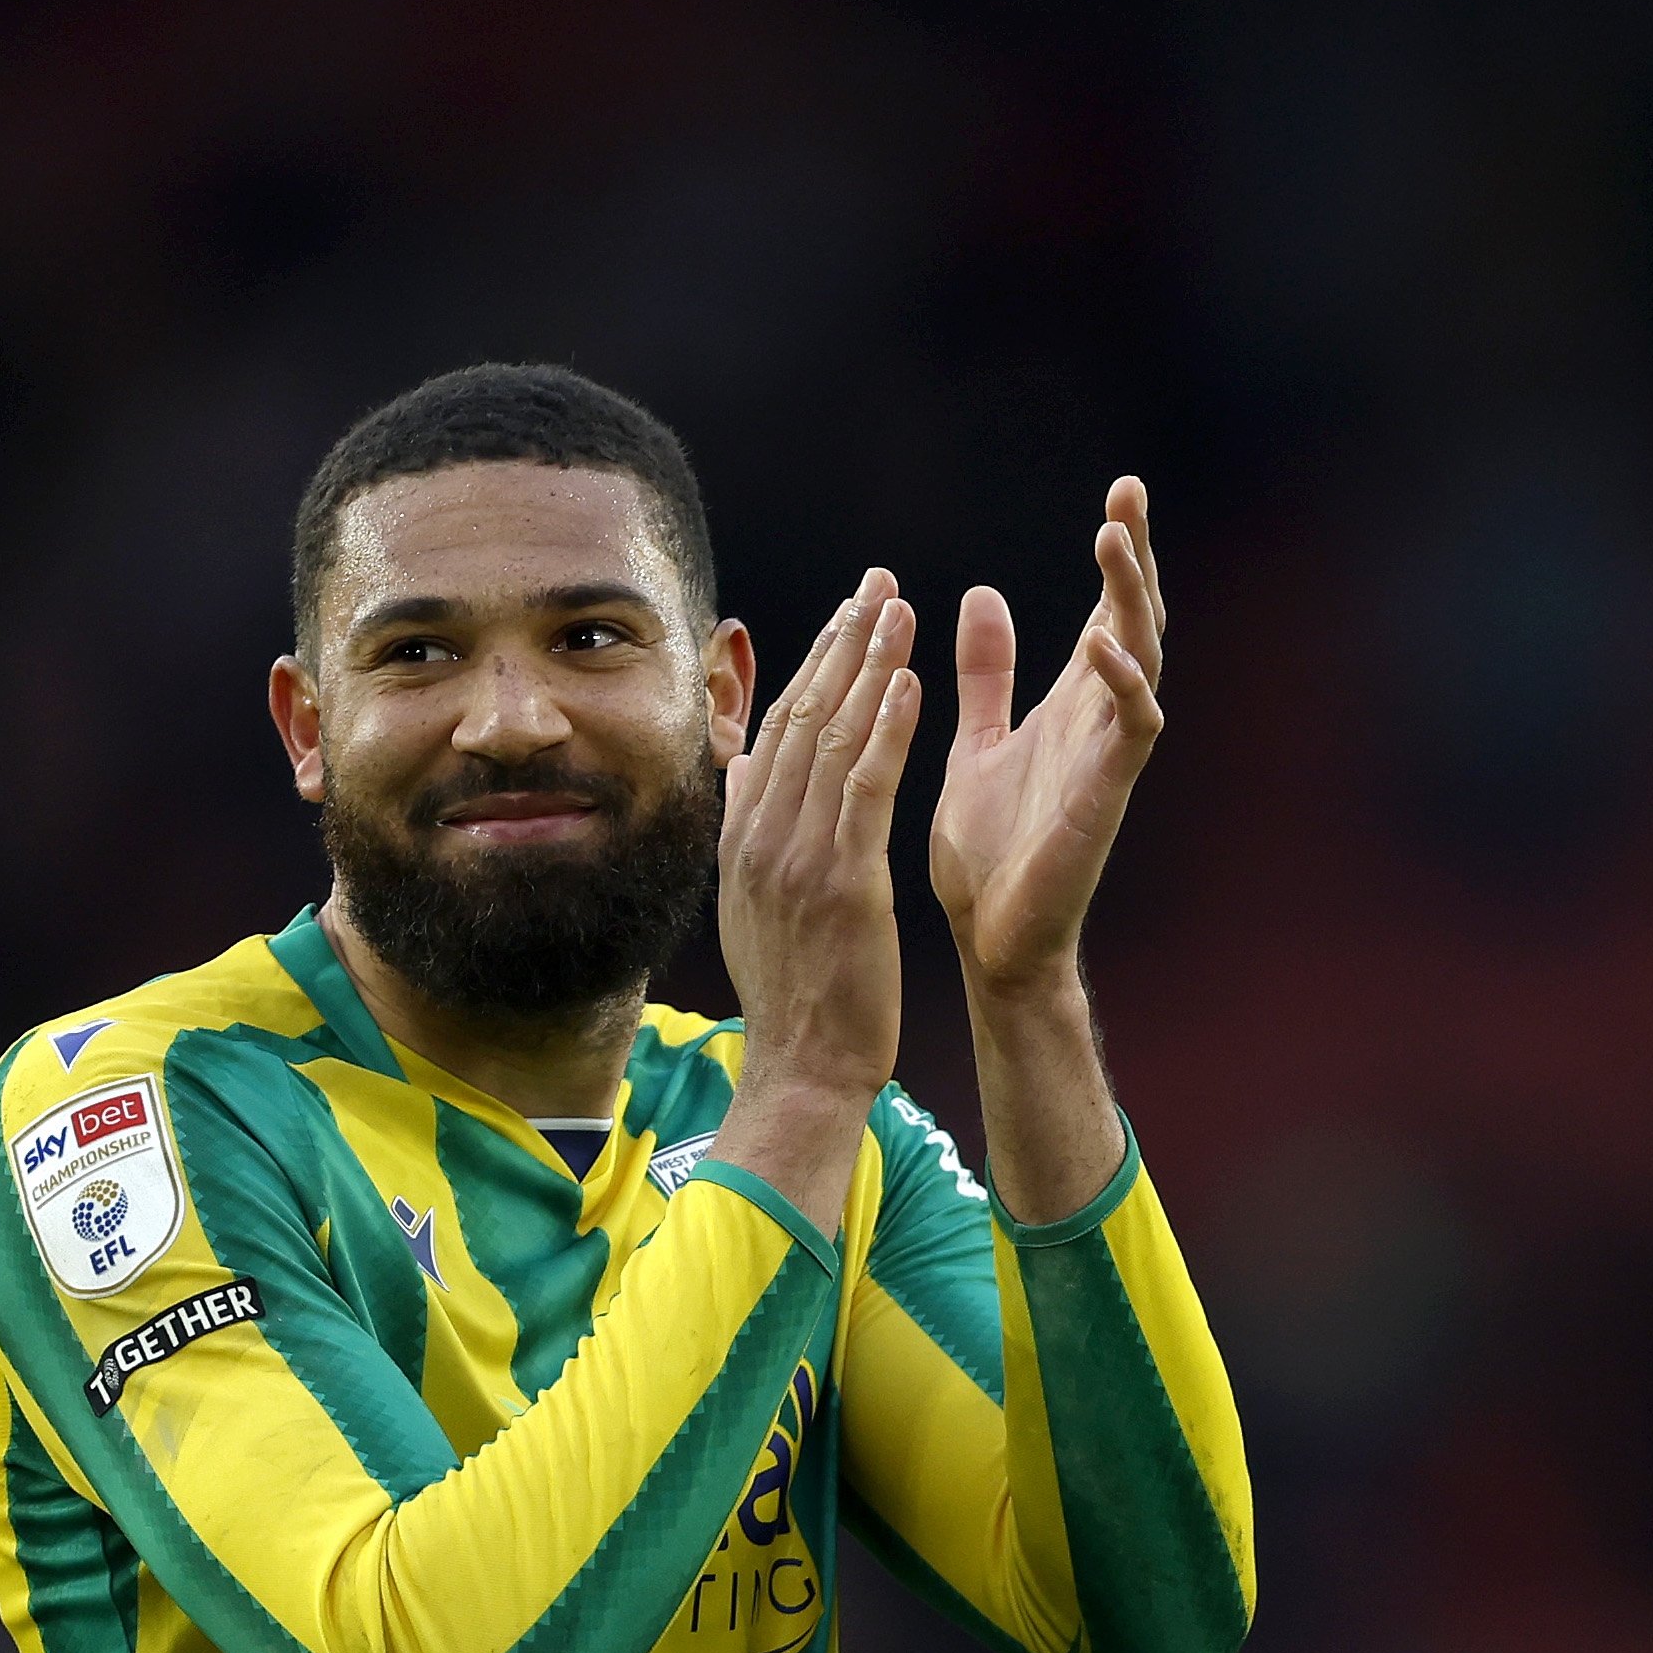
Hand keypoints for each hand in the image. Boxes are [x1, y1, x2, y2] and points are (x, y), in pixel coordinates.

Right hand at [707, 570, 920, 1233]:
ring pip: (833, 740)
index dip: (814, 663)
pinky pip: (864, 790)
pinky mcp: (842, 883)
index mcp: (745, 838)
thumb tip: (744, 766)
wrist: (804, 1070)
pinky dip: (885, 730)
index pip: (779, 730)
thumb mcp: (757, 904)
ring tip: (897, 607)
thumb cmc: (797, 995)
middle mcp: (762, 837)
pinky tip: (908, 681)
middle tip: (877, 582)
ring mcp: (797, 858)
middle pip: (803, 717)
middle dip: (841, 642)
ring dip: (867, 666)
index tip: (846, 612)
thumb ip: (753, 829)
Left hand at [929, 478, 1166, 996]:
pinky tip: (1103, 644)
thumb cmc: (991, 852)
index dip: (1119, 557)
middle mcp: (1100, 721)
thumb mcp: (978, 740)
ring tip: (1115, 541)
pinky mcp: (1105, 795)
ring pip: (1142, 660)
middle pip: (1134, 620)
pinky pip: (1133, 730)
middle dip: (1135, 558)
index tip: (1120, 493)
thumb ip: (989, 675)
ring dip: (1130, 601)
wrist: (993, 938)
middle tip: (1129, 492)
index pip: (1107, 612)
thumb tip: (983, 595)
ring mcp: (1109, 756)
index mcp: (1073, 705)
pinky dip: (1124, 686)